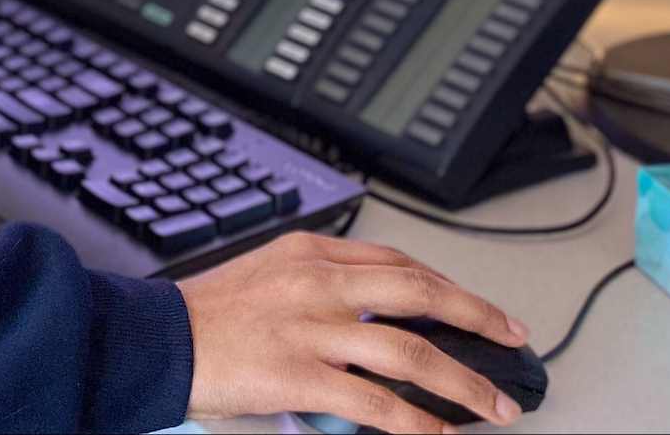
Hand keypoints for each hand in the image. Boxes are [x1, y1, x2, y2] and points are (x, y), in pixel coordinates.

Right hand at [175, 232, 529, 432]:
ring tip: (494, 405)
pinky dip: (417, 424)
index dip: (450, 286)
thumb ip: (322, 285)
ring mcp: (313, 328)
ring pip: (411, 353)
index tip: (480, 307)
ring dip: (463, 382)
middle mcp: (319, 282)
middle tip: (512, 341)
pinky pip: (376, 404)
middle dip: (477, 319)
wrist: (157, 338)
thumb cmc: (207, 314)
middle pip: (420, 294)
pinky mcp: (302, 376)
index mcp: (312, 252)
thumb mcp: (268, 274)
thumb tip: (375, 317)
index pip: (399, 262)